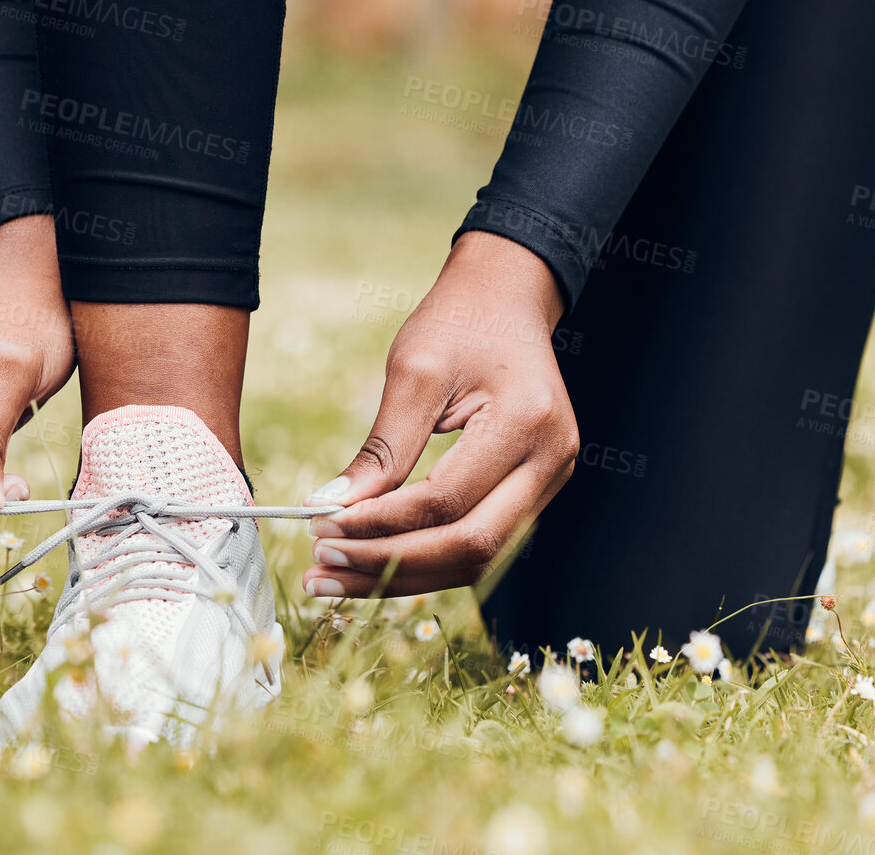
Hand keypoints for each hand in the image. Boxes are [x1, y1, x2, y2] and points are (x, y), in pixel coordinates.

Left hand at [301, 231, 575, 596]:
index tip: (321, 527)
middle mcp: (553, 460)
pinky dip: (426, 556)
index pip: (446, 500)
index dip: (381, 524)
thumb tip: (331, 507)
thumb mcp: (414, 371)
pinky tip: (374, 559)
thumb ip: (382, 447)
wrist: (506, 297)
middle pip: (471, 546)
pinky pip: (480, 539)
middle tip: (323, 565)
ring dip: (405, 574)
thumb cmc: (460, 322)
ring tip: (336, 576)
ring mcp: (551, 479)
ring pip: (477, 558)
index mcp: (528, 422)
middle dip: (392, 565)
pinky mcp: (535, 489)